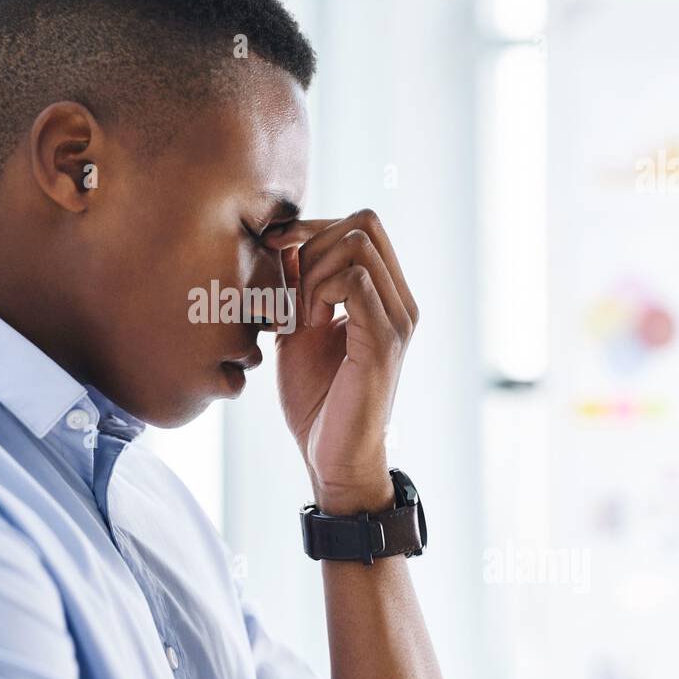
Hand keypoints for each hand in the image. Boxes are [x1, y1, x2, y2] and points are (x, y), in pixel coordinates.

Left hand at [261, 209, 418, 514]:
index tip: (277, 251)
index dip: (314, 228)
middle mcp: (401, 301)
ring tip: (299, 312)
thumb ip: (299, 286)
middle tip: (290, 291)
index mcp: (385, 295)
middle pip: (364, 223)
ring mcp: (397, 319)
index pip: (361, 224)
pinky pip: (355, 281)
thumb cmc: (317, 399)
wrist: (332, 456)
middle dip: (313, 244)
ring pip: (358, 244)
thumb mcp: (299, 328)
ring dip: (314, 269)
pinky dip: (318, 291)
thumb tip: (286, 241)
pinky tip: (304, 323)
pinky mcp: (385, 340)